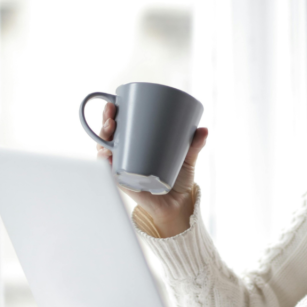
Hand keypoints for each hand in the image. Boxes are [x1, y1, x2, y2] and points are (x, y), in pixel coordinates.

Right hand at [95, 101, 208, 233]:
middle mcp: (126, 156)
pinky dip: (105, 163)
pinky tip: (105, 155)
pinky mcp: (125, 183)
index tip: (114, 102)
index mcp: (137, 146)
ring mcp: (124, 169)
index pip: (121, 127)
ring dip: (102, 138)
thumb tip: (204, 130)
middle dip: (105, 122)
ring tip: (110, 129)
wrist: (178, 204)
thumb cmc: (179, 179)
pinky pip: (110, 172)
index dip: (112, 114)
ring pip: (105, 151)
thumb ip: (195, 144)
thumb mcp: (187, 158)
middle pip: (109, 136)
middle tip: (111, 114)